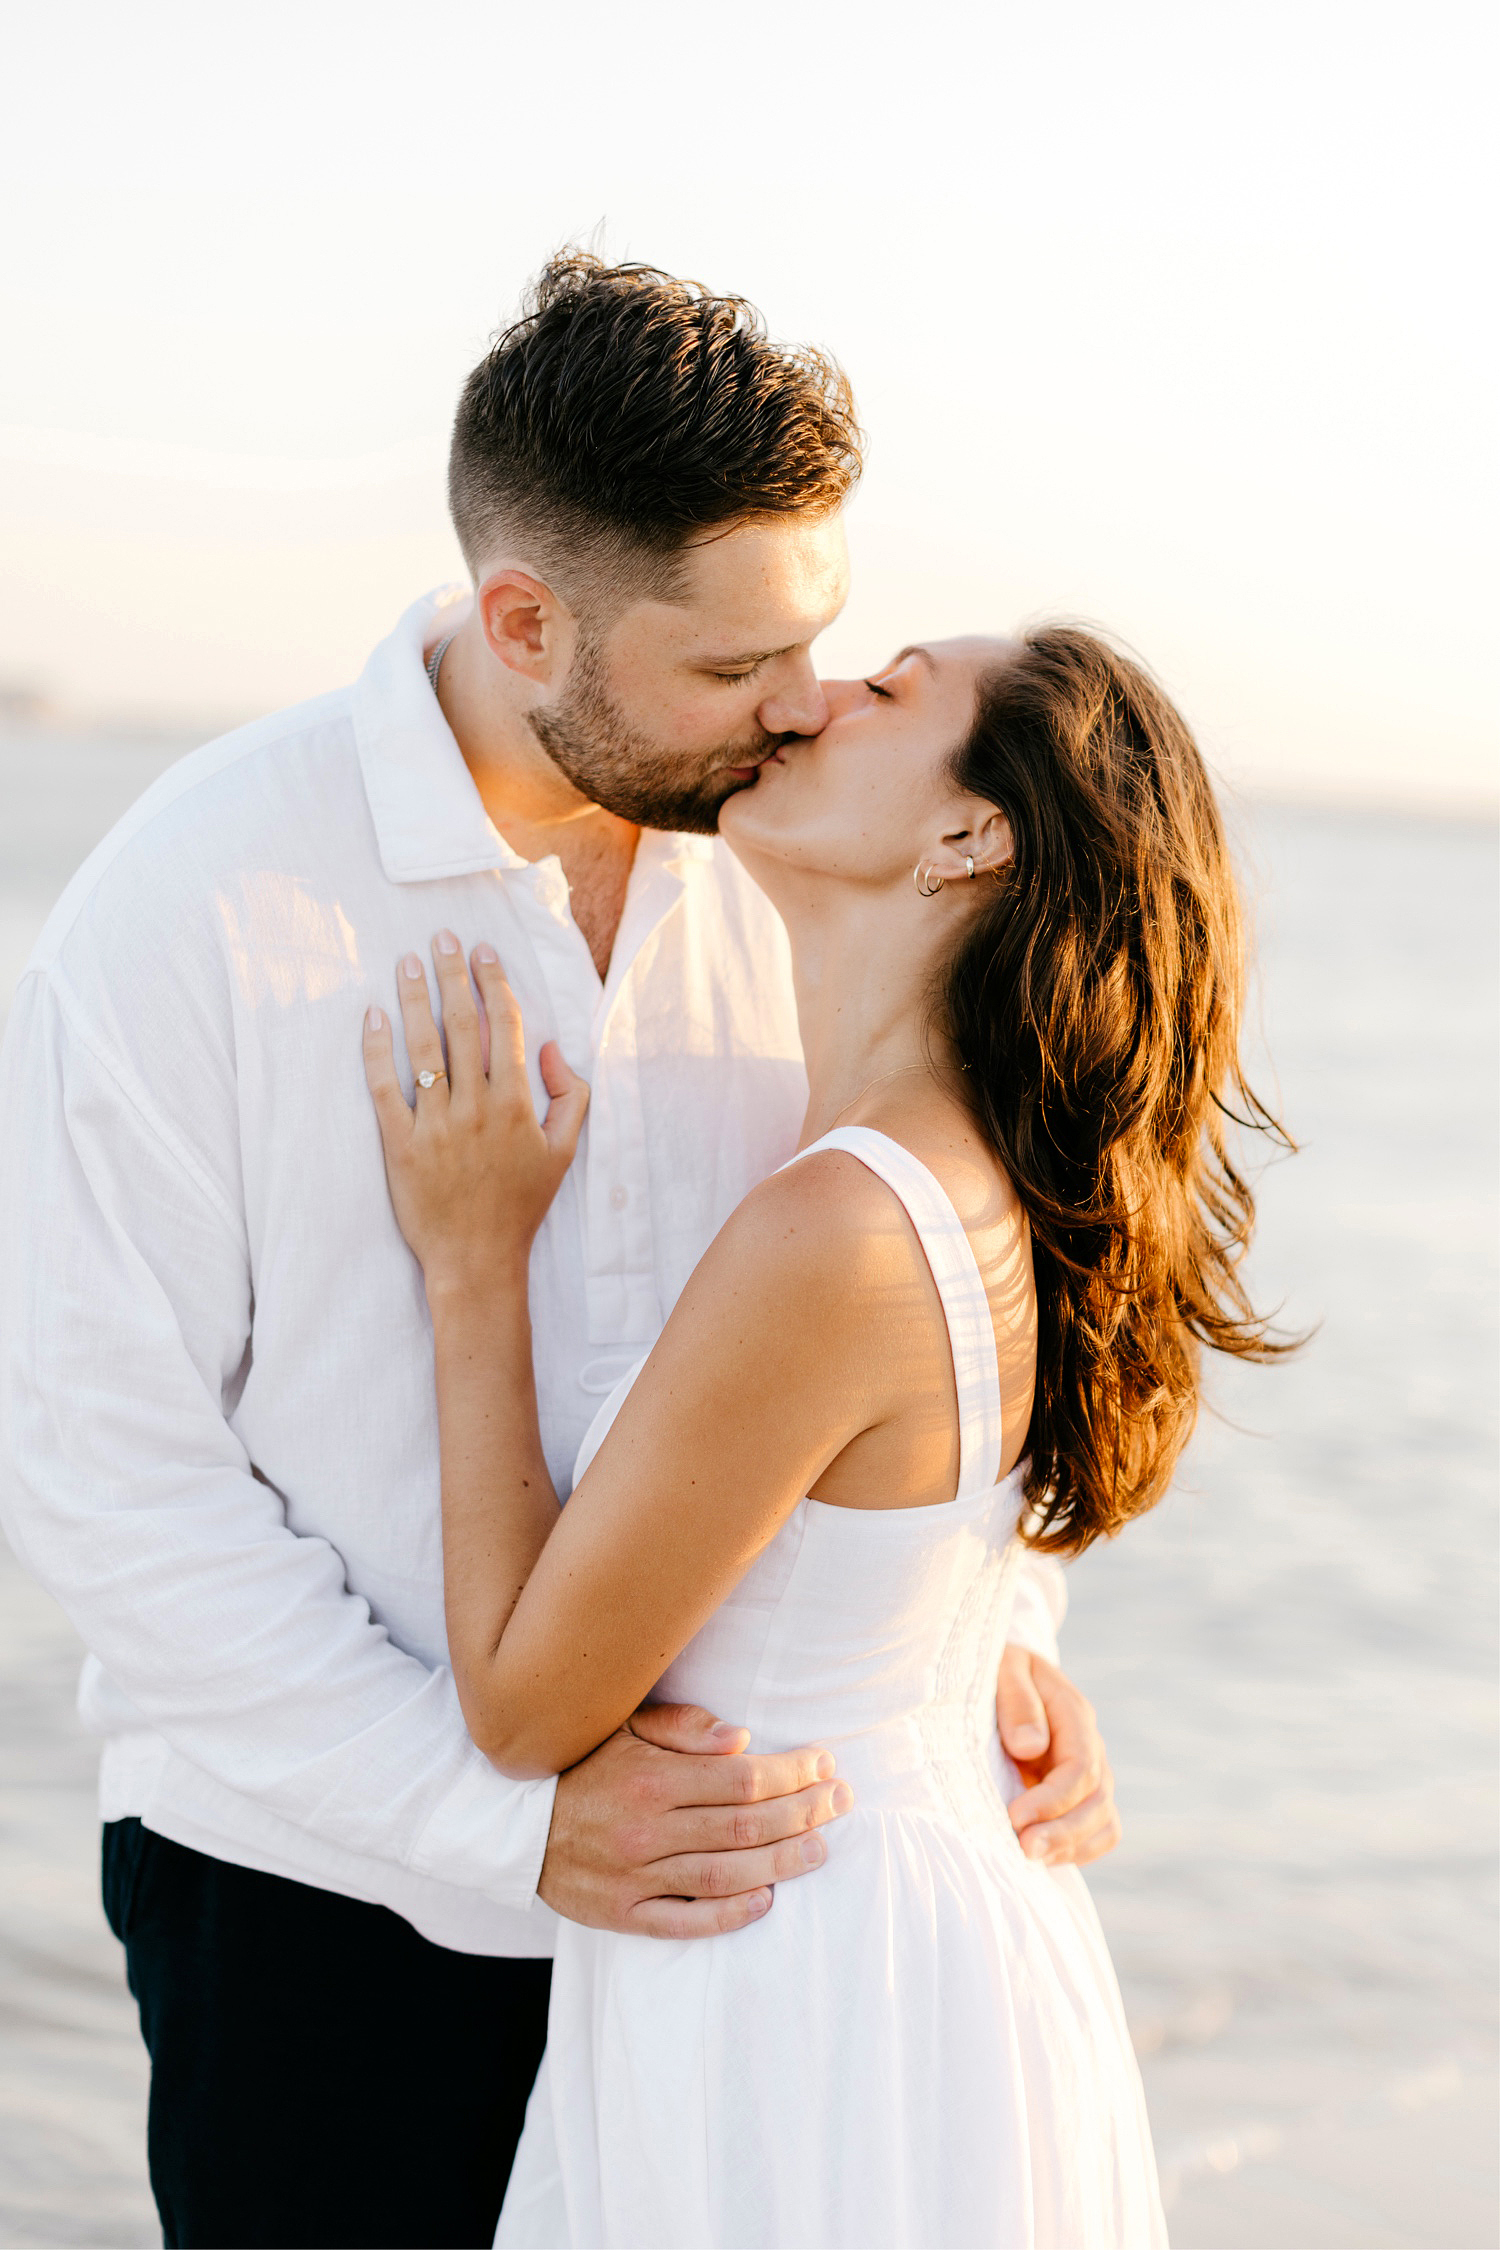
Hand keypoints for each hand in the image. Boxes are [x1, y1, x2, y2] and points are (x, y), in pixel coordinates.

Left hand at [363, 933, 588, 1292]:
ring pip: (424, 1048)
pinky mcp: (400, 1145)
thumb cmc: (521, 1207)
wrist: (478, 1261)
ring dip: (416, 999)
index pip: (507, 1028)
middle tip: (442, 938)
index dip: (494, 984)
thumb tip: (551, 1048)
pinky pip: (386, 1088)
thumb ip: (569, 1095)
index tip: (484, 952)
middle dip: (453, 976)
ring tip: (407, 963)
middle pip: (463, 1026)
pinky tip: (374, 1016)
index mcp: (518, 1105)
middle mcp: (478, 1108)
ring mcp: (437, 1126)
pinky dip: (378, 1049)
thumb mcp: (564, 1152)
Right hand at [538, 1702, 854, 1937]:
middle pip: (744, 1826)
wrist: (513, 1824)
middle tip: (842, 1801)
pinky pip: (684, 1922)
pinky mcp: (623, 1914)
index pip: (741, 1778)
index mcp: (651, 1778)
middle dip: (803, 1812)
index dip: (792, 1772)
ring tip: (821, 1848)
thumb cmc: (581, 1765)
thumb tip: (741, 1738)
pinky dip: (728, 1915)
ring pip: (724, 1875)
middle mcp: (646, 1829)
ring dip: (781, 1863)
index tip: (825, 1764)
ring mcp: (635, 1877)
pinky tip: (766, 1901)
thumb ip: (683, 1728)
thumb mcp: (622, 1726)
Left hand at [996, 1646, 1120, 1866]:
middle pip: (1098, 1801)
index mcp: (1073, 1713)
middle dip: (1063, 1832)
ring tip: (1028, 1860)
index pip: (1081, 1767)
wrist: (999, 1673)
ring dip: (1071, 1847)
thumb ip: (1017, 1702)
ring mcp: (1089, 1772)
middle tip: (1022, 1851)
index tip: (1014, 1817)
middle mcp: (1089, 1745)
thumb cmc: (995, 1669)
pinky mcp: (1077, 1794)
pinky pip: (1097, 1831)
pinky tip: (1042, 1859)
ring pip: (1103, 1822)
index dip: (1053, 1799)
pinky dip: (1077, 1851)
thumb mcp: (1001, 1668)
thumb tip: (1030, 1747)